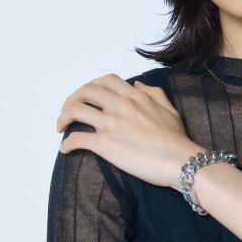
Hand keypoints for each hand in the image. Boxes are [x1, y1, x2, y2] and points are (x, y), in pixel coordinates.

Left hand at [56, 74, 202, 188]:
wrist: (180, 161)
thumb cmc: (177, 139)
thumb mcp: (169, 108)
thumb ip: (153, 93)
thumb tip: (136, 84)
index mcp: (135, 96)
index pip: (104, 81)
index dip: (90, 86)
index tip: (86, 96)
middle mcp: (120, 106)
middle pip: (84, 92)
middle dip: (72, 99)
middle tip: (68, 111)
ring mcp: (111, 124)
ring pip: (75, 111)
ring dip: (63, 118)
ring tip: (61, 127)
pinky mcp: (105, 144)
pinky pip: (77, 139)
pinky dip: (67, 144)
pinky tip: (66, 149)